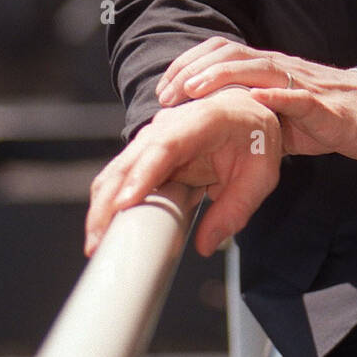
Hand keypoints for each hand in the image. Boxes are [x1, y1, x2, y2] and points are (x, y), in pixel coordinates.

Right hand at [85, 86, 282, 258]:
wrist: (247, 112)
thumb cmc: (255, 139)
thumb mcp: (260, 175)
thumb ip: (236, 208)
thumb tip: (205, 244)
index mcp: (204, 120)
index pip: (166, 146)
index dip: (143, 174)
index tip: (125, 203)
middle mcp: (171, 123)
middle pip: (131, 159)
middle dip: (110, 200)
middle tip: (99, 242)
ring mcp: (154, 136)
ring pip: (119, 168)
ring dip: (102, 205)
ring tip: (96, 244)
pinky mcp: (146, 153)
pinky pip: (122, 176)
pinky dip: (108, 201)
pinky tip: (103, 229)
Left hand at [156, 38, 356, 160]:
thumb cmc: (321, 115)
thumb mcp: (275, 114)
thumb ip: (246, 114)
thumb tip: (203, 134)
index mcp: (266, 69)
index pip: (221, 53)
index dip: (189, 65)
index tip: (163, 88)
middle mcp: (280, 68)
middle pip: (232, 54)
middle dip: (195, 70)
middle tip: (169, 92)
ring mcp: (301, 83)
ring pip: (259, 68)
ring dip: (224, 76)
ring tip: (195, 90)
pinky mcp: (323, 106)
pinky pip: (298, 97)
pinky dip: (275, 97)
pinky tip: (255, 101)